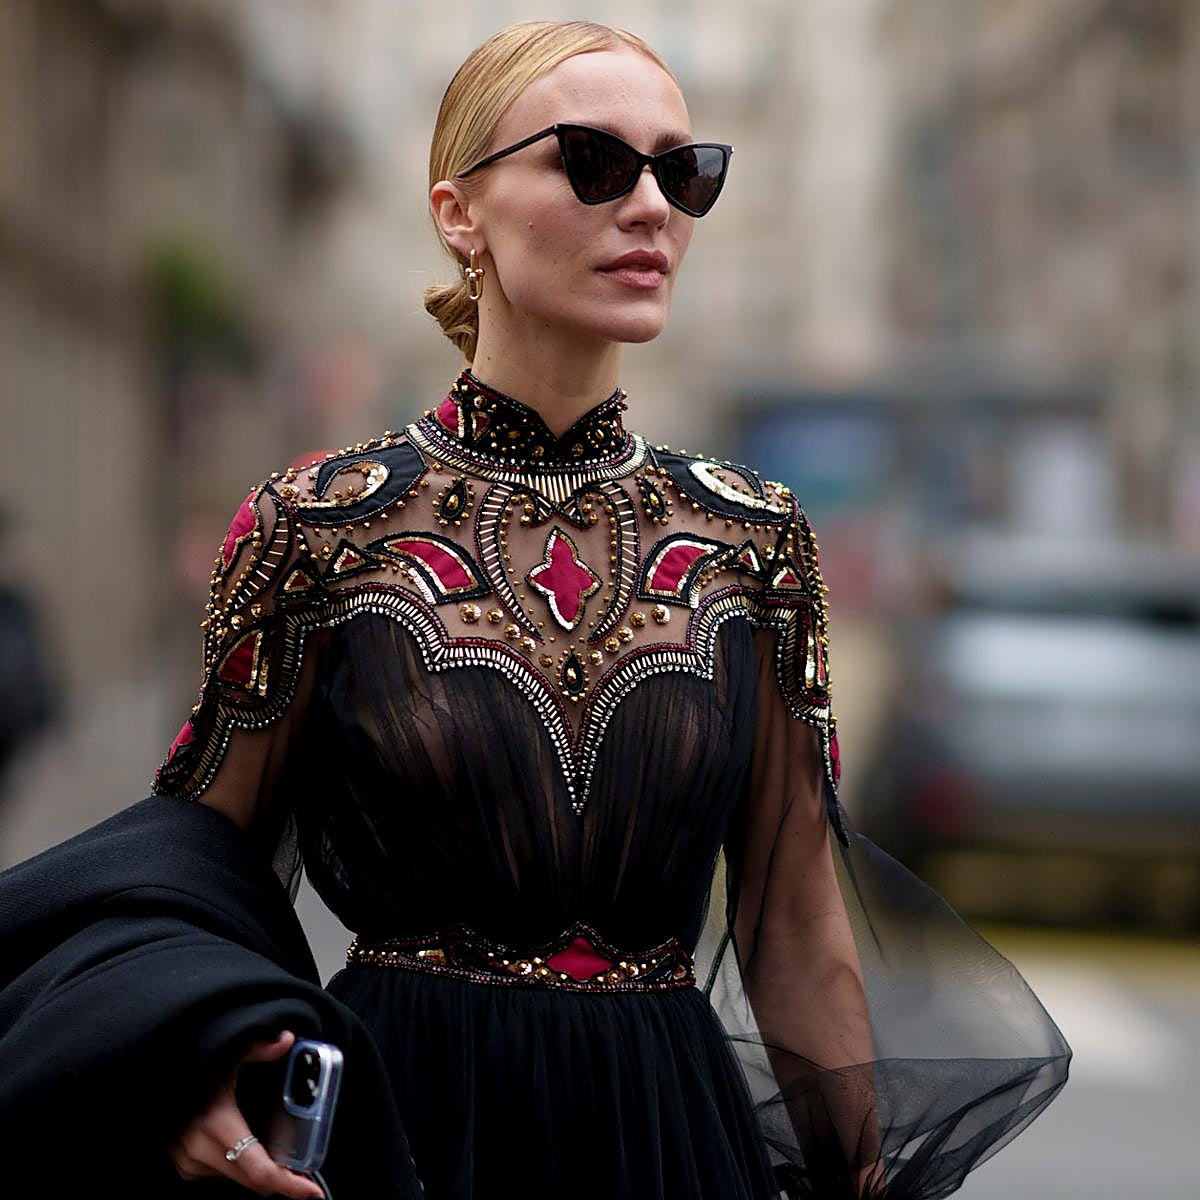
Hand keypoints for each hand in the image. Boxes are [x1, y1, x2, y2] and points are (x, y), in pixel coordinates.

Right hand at [169, 1029, 324, 1197]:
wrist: (150, 1085)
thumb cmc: (189, 1070)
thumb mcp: (225, 1056)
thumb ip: (258, 1047)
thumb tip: (286, 1039)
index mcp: (218, 1127)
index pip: (260, 1171)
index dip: (289, 1185)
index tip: (313, 1192)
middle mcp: (202, 1153)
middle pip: (254, 1182)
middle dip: (282, 1181)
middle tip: (306, 1173)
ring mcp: (190, 1164)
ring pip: (238, 1179)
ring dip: (260, 1172)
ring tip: (283, 1159)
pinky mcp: (184, 1167)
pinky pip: (222, 1173)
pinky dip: (241, 1167)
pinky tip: (253, 1150)